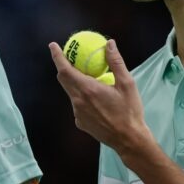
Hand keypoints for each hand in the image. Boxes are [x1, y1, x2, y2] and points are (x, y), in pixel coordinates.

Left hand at [48, 39, 151, 154]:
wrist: (129, 140)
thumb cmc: (129, 111)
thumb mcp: (127, 84)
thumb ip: (116, 62)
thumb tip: (109, 43)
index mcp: (87, 90)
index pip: (65, 69)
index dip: (57, 56)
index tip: (53, 45)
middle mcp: (78, 101)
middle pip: (63, 79)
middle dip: (62, 66)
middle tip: (69, 57)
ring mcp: (77, 113)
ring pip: (71, 92)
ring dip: (75, 83)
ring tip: (88, 77)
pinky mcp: (80, 122)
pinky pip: (77, 105)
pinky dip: (82, 97)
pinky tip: (96, 99)